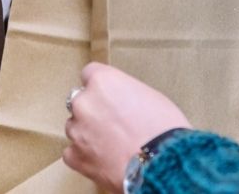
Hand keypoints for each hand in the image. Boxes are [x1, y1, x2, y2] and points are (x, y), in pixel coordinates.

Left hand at [63, 62, 190, 191]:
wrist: (162, 165)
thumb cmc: (164, 130)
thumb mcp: (150, 97)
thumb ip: (125, 94)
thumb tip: (121, 102)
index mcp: (102, 81)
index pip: (90, 74)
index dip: (102, 87)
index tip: (110, 97)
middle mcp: (84, 102)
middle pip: (81, 102)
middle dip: (93, 111)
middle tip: (115, 125)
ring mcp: (76, 131)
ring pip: (76, 128)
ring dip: (88, 134)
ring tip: (113, 147)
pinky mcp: (75, 157)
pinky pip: (73, 154)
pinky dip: (85, 157)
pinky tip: (105, 162)